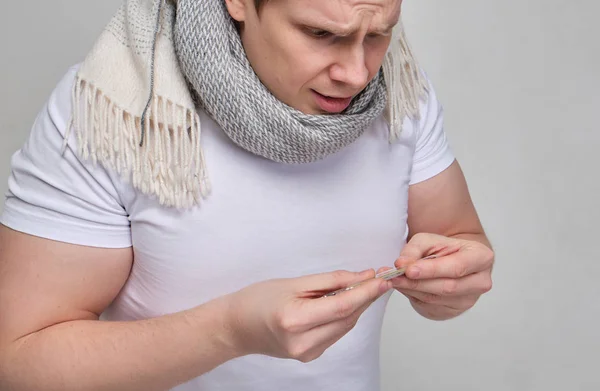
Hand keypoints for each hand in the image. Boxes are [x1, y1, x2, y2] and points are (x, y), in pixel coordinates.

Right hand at [224, 269, 391, 362]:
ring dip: (358, 305)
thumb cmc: (258, 300)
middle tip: (381, 276)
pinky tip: (346, 300)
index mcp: (295, 320)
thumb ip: (330, 281)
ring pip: (345, 326)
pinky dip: (345, 315)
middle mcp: (303, 342)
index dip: (367, 292)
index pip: (343, 306)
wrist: (236, 326)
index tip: (384, 278)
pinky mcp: (310, 355)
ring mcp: (307, 353)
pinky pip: (336, 332)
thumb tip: (362, 277)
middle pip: (348, 317)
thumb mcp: (293, 282)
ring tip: (366, 285)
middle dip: (367, 296)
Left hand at [388, 233, 493, 320]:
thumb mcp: (429, 240)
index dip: (432, 270)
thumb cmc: (443, 248)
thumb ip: (414, 250)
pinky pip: (430, 307)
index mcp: (481, 257)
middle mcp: (480, 281)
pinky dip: (414, 297)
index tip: (409, 270)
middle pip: (447, 287)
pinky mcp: (455, 310)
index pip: (457, 267)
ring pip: (436, 299)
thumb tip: (401, 264)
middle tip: (394, 277)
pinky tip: (406, 287)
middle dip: (418, 282)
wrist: (452, 260)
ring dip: (412, 290)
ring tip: (394, 280)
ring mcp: (469, 300)